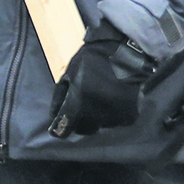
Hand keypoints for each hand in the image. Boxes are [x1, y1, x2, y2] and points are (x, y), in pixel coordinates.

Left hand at [47, 21, 159, 137]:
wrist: (128, 54)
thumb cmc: (93, 60)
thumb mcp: (69, 72)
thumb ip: (60, 95)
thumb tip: (54, 116)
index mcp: (80, 101)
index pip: (65, 127)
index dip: (59, 129)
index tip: (57, 128)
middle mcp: (97, 113)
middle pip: (83, 129)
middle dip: (79, 121)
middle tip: (82, 106)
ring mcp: (115, 117)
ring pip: (100, 125)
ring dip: (96, 117)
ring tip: (100, 98)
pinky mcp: (129, 117)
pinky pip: (115, 122)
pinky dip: (112, 115)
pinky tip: (112, 100)